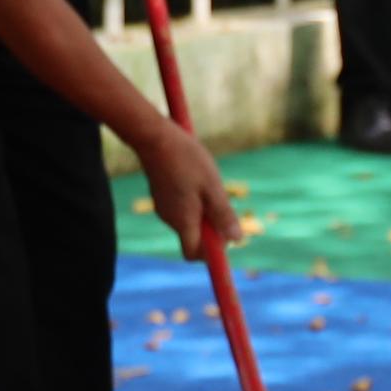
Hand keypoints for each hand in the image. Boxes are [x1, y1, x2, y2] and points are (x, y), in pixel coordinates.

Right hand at [133, 120, 236, 259]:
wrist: (154, 136)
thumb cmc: (186, 159)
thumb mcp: (212, 187)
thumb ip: (223, 215)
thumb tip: (237, 240)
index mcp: (183, 221)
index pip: (194, 254)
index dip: (211, 251)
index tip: (225, 235)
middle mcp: (170, 219)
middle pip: (194, 236)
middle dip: (211, 226)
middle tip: (220, 199)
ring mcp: (163, 207)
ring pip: (189, 219)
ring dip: (203, 210)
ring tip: (207, 182)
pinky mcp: (161, 195)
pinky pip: (181, 207)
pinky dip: (193, 200)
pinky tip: (195, 176)